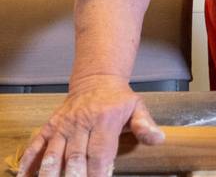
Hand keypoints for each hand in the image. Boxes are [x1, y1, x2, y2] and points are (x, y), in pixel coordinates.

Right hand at [17, 75, 163, 176]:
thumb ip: (145, 125)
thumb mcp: (138, 107)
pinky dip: (30, 160)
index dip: (98, 171)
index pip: (100, 152)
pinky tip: (26, 175)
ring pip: (53, 152)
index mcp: (105, 120)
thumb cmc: (119, 99)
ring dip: (50, 172)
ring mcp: (63, 125)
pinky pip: (37, 143)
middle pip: (75, 155)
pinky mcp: (50, 126)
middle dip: (73, 175)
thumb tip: (159, 139)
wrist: (97, 79)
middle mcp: (81, 122)